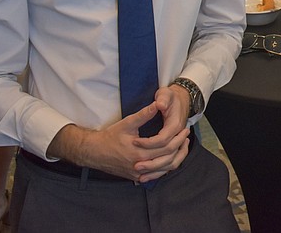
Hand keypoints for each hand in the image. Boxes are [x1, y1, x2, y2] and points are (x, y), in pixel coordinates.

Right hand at [50, 96, 190, 181]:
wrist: (94, 152)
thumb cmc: (110, 137)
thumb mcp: (127, 123)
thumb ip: (143, 114)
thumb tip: (157, 104)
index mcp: (139, 152)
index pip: (167, 147)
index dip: (178, 137)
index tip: (184, 128)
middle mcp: (140, 166)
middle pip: (169, 159)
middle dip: (180, 146)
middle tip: (186, 135)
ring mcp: (138, 174)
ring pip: (164, 170)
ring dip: (176, 158)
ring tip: (182, 146)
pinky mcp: (136, 177)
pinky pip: (156, 175)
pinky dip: (166, 167)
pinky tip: (171, 157)